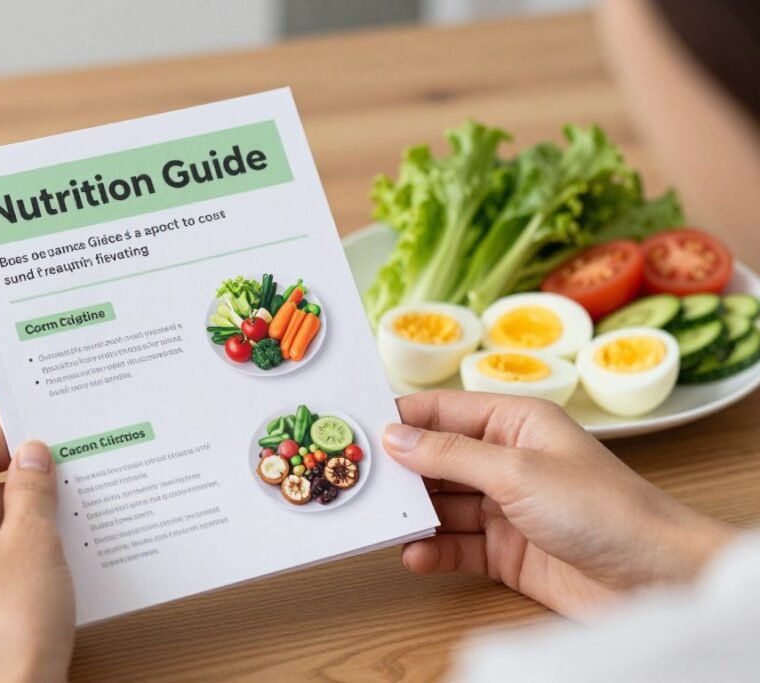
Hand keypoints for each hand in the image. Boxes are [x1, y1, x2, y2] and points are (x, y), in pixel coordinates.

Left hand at [0, 427, 74, 682]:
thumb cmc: (9, 629)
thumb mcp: (33, 541)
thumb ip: (32, 489)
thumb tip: (31, 454)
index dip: (6, 440)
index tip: (43, 436)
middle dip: (23, 484)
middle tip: (69, 477)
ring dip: (27, 521)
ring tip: (72, 518)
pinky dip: (22, 554)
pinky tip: (59, 559)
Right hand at [383, 390, 735, 617]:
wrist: (654, 579)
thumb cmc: (604, 509)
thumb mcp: (517, 471)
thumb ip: (451, 454)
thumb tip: (396, 435)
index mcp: (515, 422)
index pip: (442, 411)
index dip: (399, 418)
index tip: (354, 428)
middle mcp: (507, 460)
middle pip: (436, 459)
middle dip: (400, 471)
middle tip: (357, 481)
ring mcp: (505, 507)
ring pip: (442, 504)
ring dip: (413, 514)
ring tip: (378, 521)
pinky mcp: (506, 550)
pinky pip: (457, 545)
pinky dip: (434, 550)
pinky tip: (414, 555)